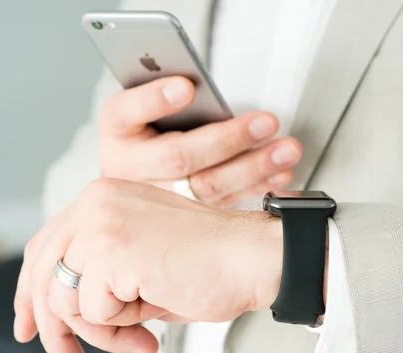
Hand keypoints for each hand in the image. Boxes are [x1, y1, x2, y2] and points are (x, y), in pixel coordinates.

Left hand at [13, 178, 283, 352]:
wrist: (256, 257)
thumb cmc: (217, 261)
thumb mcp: (146, 261)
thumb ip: (104, 275)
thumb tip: (67, 314)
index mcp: (108, 198)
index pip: (47, 245)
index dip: (33, 292)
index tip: (33, 326)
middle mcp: (99, 202)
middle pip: (45, 275)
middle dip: (57, 329)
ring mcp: (103, 223)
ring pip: (66, 299)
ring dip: (105, 331)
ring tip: (141, 331)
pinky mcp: (113, 250)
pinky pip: (93, 312)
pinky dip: (123, 327)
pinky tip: (155, 316)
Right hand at [99, 76, 301, 205]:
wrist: (138, 168)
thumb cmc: (147, 125)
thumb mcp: (145, 102)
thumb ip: (165, 92)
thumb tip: (197, 87)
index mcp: (116, 130)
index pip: (126, 112)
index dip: (155, 100)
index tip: (186, 87)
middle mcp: (131, 169)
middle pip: (179, 157)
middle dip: (228, 139)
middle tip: (266, 122)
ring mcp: (158, 198)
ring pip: (208, 187)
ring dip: (253, 167)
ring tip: (286, 150)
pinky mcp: (187, 214)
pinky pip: (225, 203)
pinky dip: (258, 186)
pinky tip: (280, 173)